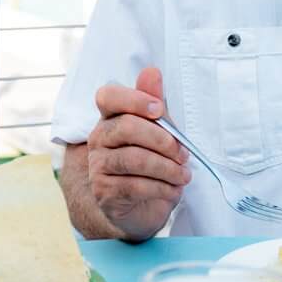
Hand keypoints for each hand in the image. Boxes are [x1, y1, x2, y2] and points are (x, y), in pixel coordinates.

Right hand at [84, 67, 187, 239]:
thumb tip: (152, 72)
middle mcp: (99, 138)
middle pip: (127, 127)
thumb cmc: (151, 165)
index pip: (108, 96)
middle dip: (163, 140)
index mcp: (110, 118)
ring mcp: (98, 166)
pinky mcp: (104, 192)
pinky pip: (136, 186)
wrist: (141, 208)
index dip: (133, 99)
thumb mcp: (159, 133)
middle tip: (184, 154)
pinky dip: (162, 188)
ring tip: (183, 176)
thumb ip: (154, 103)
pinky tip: (173, 190)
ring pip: (134, 159)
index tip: (159, 109)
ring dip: (167, 168)